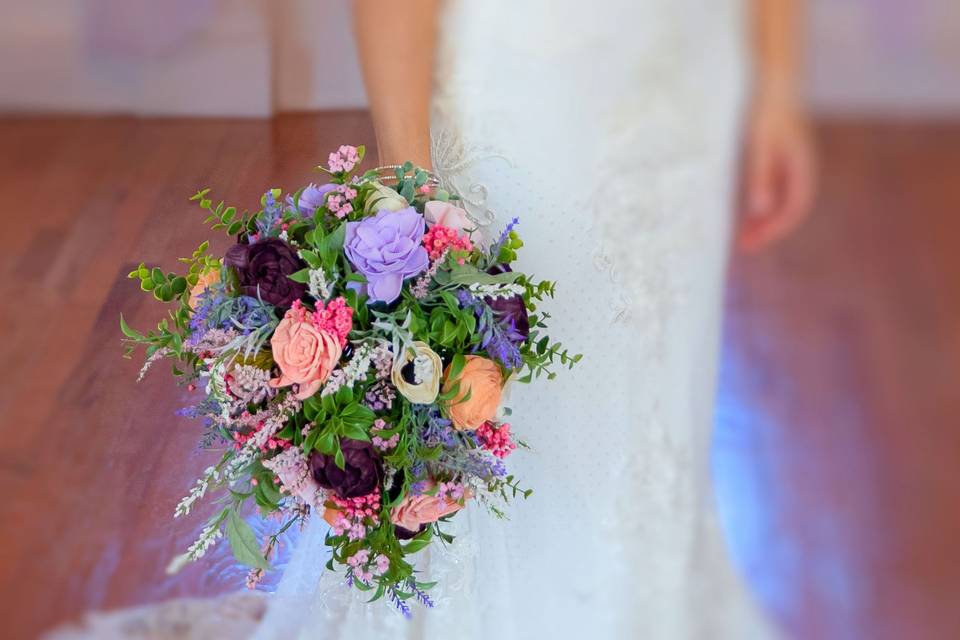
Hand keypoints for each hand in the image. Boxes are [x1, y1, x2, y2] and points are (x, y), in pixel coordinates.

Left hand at [737, 91, 816, 252]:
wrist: (775, 81)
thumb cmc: (767, 111)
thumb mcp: (760, 145)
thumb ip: (761, 176)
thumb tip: (761, 210)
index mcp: (802, 168)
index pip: (793, 209)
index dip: (774, 229)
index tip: (752, 243)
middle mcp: (801, 169)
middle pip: (788, 210)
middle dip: (768, 230)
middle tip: (744, 247)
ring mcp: (793, 165)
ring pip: (782, 201)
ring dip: (764, 220)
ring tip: (742, 236)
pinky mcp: (782, 159)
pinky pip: (775, 189)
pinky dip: (762, 204)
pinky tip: (746, 211)